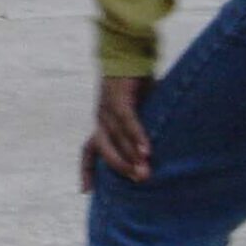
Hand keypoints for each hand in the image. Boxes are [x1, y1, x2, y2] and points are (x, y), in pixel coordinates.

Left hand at [80, 75, 154, 190]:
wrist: (128, 53)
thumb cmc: (135, 86)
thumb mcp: (138, 113)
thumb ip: (142, 131)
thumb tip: (159, 152)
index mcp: (102, 124)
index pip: (88, 151)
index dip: (87, 170)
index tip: (85, 192)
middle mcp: (101, 118)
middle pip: (103, 149)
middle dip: (119, 167)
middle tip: (139, 180)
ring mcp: (107, 108)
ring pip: (116, 137)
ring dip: (131, 156)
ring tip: (145, 172)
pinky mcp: (119, 97)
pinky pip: (127, 120)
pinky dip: (136, 136)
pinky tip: (147, 150)